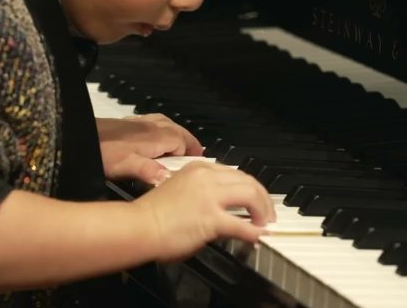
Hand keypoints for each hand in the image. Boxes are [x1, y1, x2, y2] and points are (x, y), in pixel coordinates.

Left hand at [96, 114, 202, 183]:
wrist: (78, 136)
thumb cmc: (102, 152)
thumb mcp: (128, 166)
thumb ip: (150, 172)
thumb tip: (170, 180)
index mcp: (157, 136)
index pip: (185, 143)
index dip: (191, 155)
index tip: (196, 165)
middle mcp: (152, 126)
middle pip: (178, 131)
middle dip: (188, 142)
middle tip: (194, 155)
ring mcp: (140, 122)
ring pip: (166, 124)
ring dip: (176, 134)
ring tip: (178, 147)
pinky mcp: (128, 123)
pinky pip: (153, 122)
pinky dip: (161, 129)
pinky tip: (155, 138)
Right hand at [134, 162, 275, 261]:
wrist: (138, 226)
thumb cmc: (152, 215)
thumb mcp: (181, 192)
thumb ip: (204, 196)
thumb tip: (222, 210)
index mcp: (198, 169)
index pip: (235, 173)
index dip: (250, 188)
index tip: (255, 198)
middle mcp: (206, 177)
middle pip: (249, 181)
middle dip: (263, 198)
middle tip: (267, 213)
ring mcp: (210, 196)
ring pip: (251, 195)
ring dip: (263, 211)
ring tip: (265, 224)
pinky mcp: (211, 218)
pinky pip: (243, 224)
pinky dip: (256, 232)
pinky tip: (259, 238)